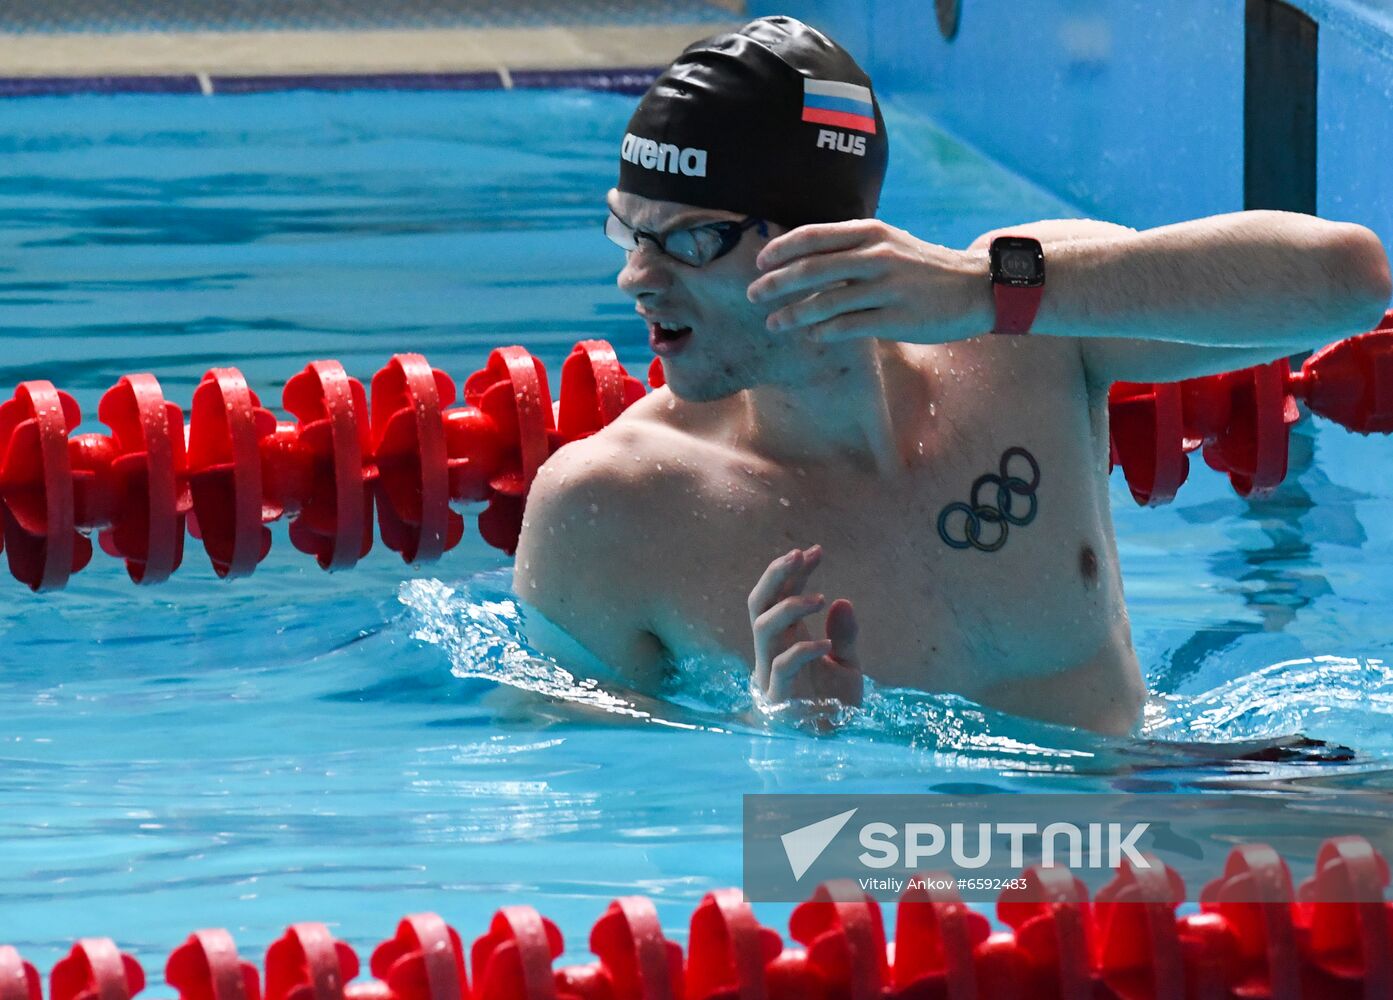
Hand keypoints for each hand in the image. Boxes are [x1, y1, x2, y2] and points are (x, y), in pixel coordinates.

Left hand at [747, 219, 990, 343]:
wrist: (974, 286)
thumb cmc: (922, 267)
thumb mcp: (888, 242)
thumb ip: (850, 247)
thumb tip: (802, 257)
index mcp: (871, 232)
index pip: (813, 236)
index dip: (781, 250)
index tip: (759, 263)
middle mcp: (876, 256)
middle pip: (811, 269)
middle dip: (775, 284)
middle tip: (753, 296)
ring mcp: (887, 288)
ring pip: (824, 302)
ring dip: (792, 314)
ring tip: (773, 323)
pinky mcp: (897, 319)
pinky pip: (847, 326)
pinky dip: (822, 332)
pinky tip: (811, 335)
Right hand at [747, 544, 862, 710]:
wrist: (834, 746)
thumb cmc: (836, 706)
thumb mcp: (848, 665)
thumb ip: (845, 635)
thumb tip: (843, 601)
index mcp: (788, 639)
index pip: (781, 596)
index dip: (794, 572)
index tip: (816, 550)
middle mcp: (774, 650)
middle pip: (760, 603)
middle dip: (776, 576)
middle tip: (800, 554)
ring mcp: (772, 671)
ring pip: (763, 627)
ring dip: (790, 607)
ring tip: (821, 598)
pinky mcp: (779, 695)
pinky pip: (781, 665)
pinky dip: (803, 650)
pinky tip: (827, 644)